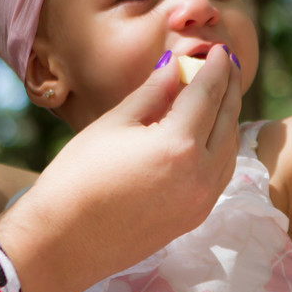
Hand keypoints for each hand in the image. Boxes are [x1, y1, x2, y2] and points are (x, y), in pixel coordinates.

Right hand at [0, 45, 241, 291]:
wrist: (61, 243)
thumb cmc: (78, 177)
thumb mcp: (114, 124)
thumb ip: (153, 94)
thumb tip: (176, 67)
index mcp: (180, 145)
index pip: (208, 95)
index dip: (214, 68)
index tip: (218, 49)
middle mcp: (201, 175)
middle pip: (226, 120)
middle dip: (227, 89)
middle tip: (224, 65)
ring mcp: (201, 201)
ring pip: (229, 149)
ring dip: (227, 118)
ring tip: (218, 94)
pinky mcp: (194, 218)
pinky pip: (220, 174)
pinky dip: (221, 147)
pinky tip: (210, 134)